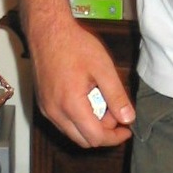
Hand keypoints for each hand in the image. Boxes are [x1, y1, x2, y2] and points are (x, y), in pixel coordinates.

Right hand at [28, 16, 134, 148]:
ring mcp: (47, 110)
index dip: (115, 137)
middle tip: (115, 115)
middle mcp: (56, 113)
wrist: (47, 31)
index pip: (96, 137)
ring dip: (90, 127)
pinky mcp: (43, 105)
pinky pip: (63, 124)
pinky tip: (86, 102)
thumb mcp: (103, 68)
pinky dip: (78, 121)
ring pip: (73, 134)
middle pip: (84, 141)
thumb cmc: (74, 45)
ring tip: (101, 105)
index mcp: (71, 105)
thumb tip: (128, 118)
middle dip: (103, 133)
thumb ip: (117, 96)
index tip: (127, 129)